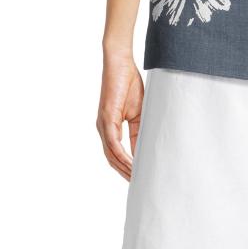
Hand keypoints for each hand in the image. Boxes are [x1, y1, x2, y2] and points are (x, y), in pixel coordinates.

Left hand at [96, 52, 143, 180]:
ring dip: (124, 168)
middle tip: (139, 185)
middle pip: (112, 159)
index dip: (127, 167)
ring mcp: (103, 125)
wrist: (120, 64)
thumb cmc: (129, 83)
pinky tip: (132, 163)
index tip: (139, 178)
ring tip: (138, 179)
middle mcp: (104, 129)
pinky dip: (122, 155)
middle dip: (125, 173)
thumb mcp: (138, 111)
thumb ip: (138, 130)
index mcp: (111, 128)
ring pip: (111, 155)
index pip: (118, 154)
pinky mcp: (106, 118)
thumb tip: (143, 148)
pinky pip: (113, 143)